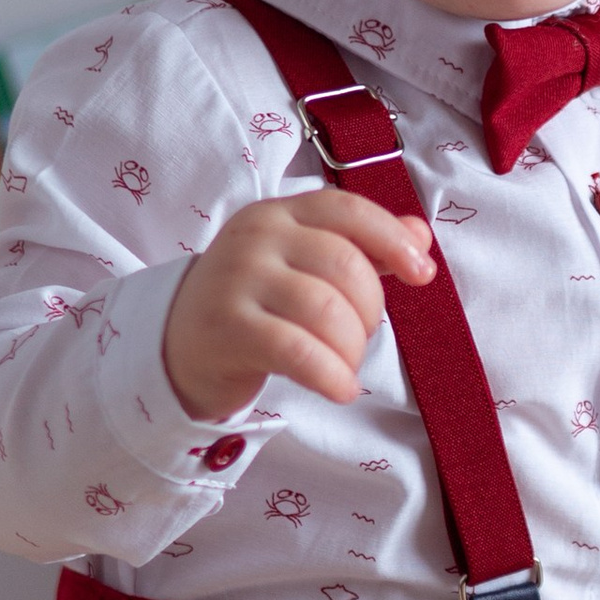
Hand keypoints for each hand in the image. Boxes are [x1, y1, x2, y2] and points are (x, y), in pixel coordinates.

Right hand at [163, 190, 436, 417]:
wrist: (176, 345)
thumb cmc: (253, 303)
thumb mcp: (300, 264)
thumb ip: (360, 247)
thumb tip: (420, 235)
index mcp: (279, 215)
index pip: (346, 210)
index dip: (392, 238)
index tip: (423, 274)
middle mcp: (255, 239)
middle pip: (345, 265)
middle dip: (370, 310)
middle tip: (360, 336)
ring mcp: (237, 282)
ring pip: (326, 310)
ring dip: (352, 348)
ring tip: (345, 365)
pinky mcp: (228, 330)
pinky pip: (299, 352)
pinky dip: (332, 375)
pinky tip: (341, 389)